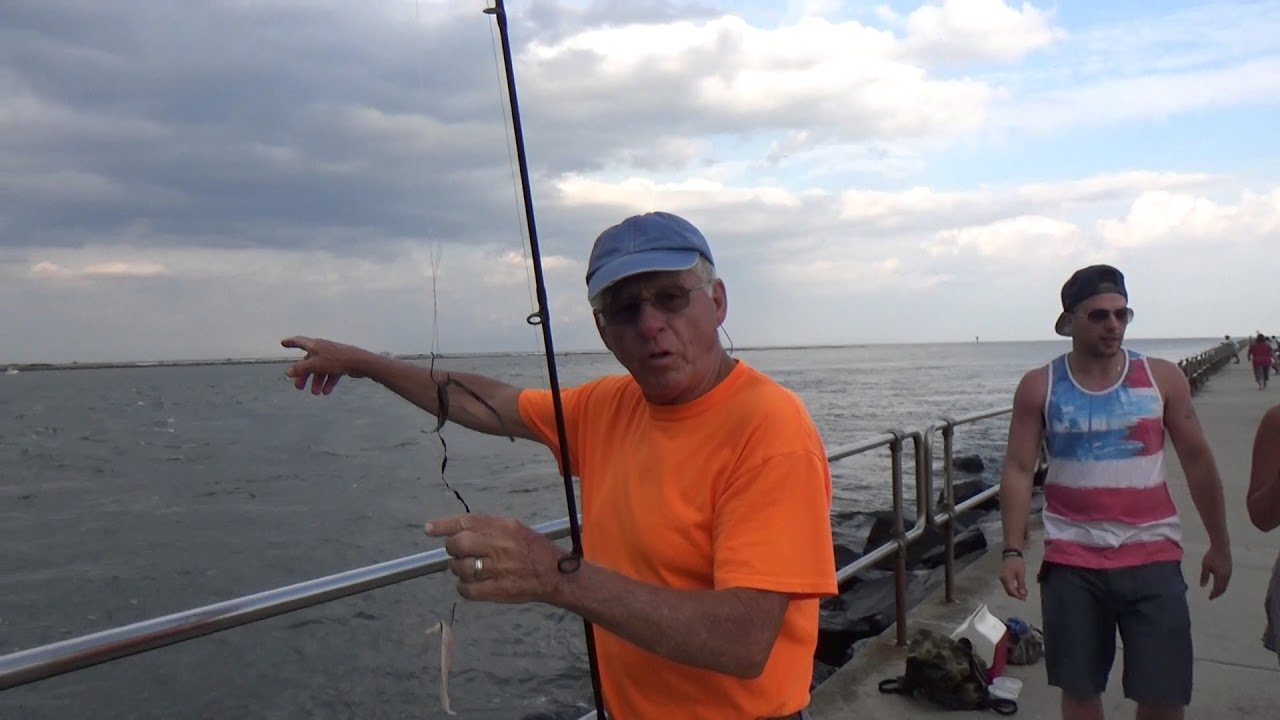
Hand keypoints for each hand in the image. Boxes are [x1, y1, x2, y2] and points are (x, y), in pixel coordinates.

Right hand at [280, 336, 367, 394]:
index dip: (291, 342)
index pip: (299, 341)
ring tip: (315, 393)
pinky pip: (332, 373)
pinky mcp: (342, 363)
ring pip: (321, 369)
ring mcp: (333, 356)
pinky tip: (327, 392)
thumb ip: (301, 368)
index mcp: (315, 345)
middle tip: (299, 387)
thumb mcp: (315, 365)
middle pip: (309, 361)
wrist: (360, 362)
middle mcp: (323, 348)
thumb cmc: (337, 360)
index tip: (283, 343)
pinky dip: (328, 382)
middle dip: (304, 374)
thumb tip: (288, 371)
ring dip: (317, 381)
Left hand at [424, 515, 567, 603]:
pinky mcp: (497, 589)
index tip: (429, 529)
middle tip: (458, 553)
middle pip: (458, 544)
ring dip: (458, 569)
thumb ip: (489, 528)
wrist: (556, 575)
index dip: (444, 526)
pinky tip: (471, 584)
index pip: (466, 522)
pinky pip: (466, 589)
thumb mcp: (515, 529)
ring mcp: (497, 569)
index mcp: (503, 527)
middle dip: (453, 549)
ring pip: (459, 568)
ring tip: (469, 569)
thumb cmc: (534, 550)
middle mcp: (499, 545)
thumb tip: (459, 531)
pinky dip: (464, 587)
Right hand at [1000, 556, 1027, 600]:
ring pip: (1008, 589)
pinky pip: (1008, 585)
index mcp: (1006, 579)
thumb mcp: (1021, 574)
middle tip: (1025, 596)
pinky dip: (1014, 588)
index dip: (1018, 596)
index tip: (1025, 598)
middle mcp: (1003, 580)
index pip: (1011, 591)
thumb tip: (1022, 594)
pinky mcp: (1004, 577)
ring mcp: (1002, 578)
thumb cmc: (1017, 563)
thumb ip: (1021, 584)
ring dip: (1016, 592)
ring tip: (1023, 592)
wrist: (1011, 554)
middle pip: (1009, 591)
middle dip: (1017, 595)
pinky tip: (1019, 587)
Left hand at [1200, 544, 1231, 599]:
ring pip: (1226, 584)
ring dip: (1220, 589)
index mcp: (1221, 576)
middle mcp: (1227, 576)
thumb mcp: (1205, 566)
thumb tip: (1202, 586)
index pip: (1218, 589)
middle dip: (1217, 593)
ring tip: (1214, 591)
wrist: (1222, 546)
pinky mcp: (1230, 569)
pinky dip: (1223, 584)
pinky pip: (1227, 580)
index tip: (1209, 598)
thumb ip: (1204, 576)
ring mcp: (1229, 572)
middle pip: (1223, 588)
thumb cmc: (1211, 555)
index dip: (1214, 594)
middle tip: (1212, 597)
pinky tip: (1218, 583)